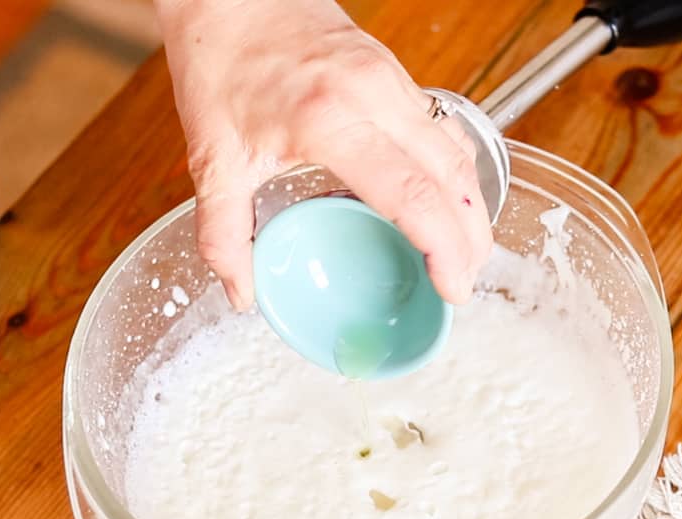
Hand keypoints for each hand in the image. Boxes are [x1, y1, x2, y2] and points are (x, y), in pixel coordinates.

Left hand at [156, 0, 490, 309]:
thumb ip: (222, 234)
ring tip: (465, 253)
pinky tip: (447, 202)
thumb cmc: (220, 62)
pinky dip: (454, 172)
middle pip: (452, 177)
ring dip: (470, 207)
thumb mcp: (212, 158)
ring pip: (456, 151)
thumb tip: (241, 293)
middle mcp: (373, 95)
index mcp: (329, 119)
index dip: (443, 247)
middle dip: (470, 239)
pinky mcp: (394, 73)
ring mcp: (391, 79)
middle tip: (464, 284)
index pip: (412, 194)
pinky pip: (442, 129)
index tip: (452, 287)